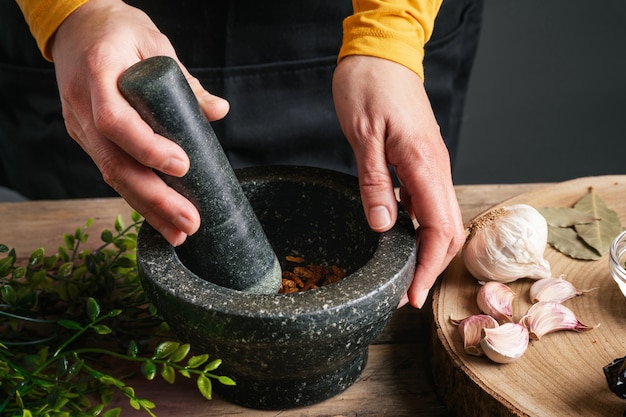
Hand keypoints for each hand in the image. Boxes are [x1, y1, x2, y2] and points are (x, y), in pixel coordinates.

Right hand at [50, 0, 228, 245]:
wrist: (78, 27)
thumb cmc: (119, 32)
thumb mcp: (155, 43)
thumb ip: (186, 81)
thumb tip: (219, 112)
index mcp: (98, 73)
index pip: (115, 120)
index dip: (147, 147)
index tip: (182, 164)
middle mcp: (82, 106)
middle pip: (113, 163)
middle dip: (154, 198)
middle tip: (189, 222)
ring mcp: (80, 126)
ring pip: (110, 175)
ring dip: (147, 208)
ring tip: (179, 232)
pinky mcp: (87, 139)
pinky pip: (110, 171)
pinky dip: (136, 196)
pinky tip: (159, 217)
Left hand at [332, 56, 464, 307]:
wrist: (382, 54)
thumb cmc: (370, 87)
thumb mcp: (363, 135)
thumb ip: (374, 182)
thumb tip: (382, 227)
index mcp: (424, 164)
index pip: (438, 229)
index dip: (427, 268)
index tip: (410, 294)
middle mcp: (435, 168)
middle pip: (447, 231)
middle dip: (429, 267)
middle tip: (404, 293)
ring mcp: (431, 166)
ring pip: (440, 219)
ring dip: (426, 251)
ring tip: (402, 274)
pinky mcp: (422, 162)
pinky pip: (427, 204)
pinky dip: (419, 229)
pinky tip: (399, 238)